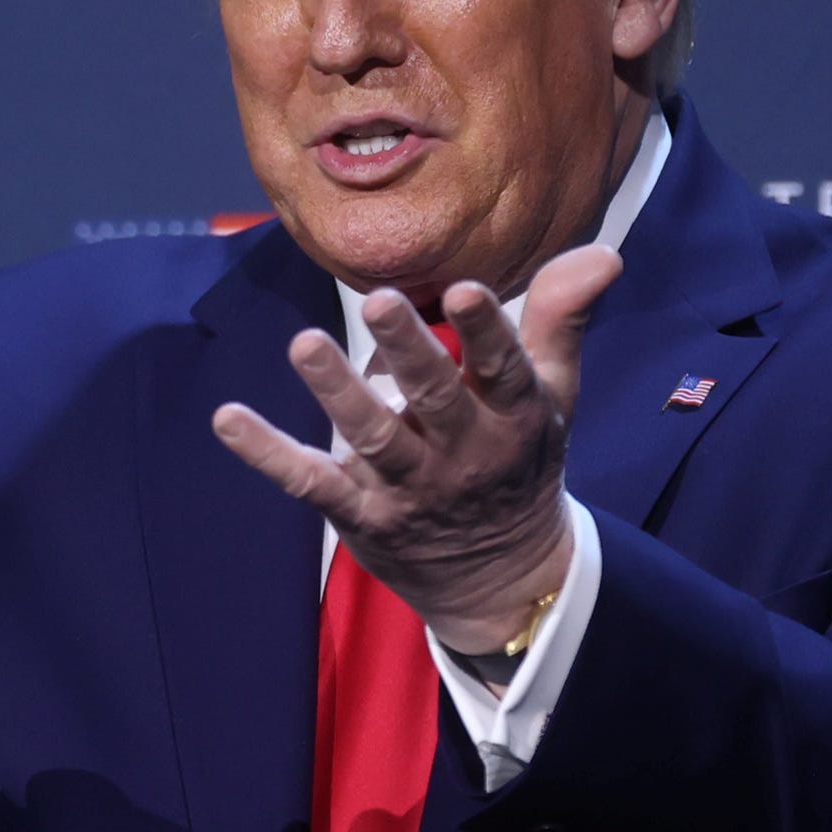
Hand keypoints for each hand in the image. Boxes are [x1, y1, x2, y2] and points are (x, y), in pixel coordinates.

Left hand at [214, 245, 621, 651]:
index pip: (505, 372)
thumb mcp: (554, 395)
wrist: (501, 579)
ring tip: (304, 345)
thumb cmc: (521, 462)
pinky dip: (268, 454)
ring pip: (372, 440)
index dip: (487, 333)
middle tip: (378, 303)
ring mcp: (410, 490)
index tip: (465, 290)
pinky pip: (311, 484)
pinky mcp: (362, 516)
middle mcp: (464, 456)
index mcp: (514, 420)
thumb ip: (561, 319)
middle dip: (409, 353)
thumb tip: (602, 252)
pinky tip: (228, 419)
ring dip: (337, 394)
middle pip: (437, 401)